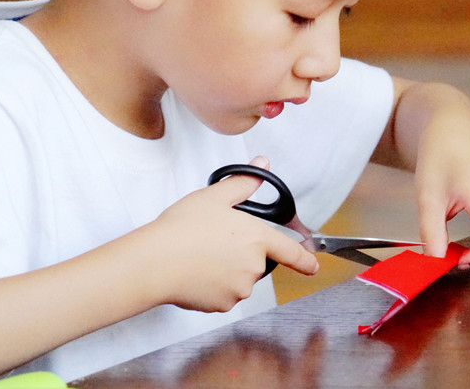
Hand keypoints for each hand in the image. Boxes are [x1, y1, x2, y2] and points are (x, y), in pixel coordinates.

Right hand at [151, 156, 318, 311]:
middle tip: (214, 242)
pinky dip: (213, 286)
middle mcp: (253, 266)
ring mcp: (239, 288)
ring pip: (239, 279)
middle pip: (256, 262)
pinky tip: (196, 273)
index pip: (291, 251)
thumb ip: (243, 182)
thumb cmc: (182, 229)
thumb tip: (261, 165)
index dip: (305, 259)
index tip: (312, 265)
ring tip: (201, 256)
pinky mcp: (222, 305)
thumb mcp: (214, 197)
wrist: (156, 261)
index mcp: (257, 238)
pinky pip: (223, 295)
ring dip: (227, 271)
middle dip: (241, 254)